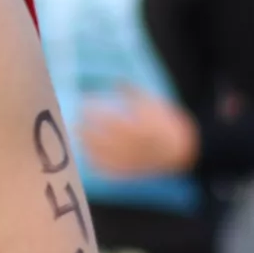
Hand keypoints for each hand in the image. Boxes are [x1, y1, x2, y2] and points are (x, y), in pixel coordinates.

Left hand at [81, 90, 199, 177]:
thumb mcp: (154, 103)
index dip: (94, 113)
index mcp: (141, 127)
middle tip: (72, 123)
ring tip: (76, 138)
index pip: (111, 119)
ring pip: (104, 156)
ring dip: (87, 147)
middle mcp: (135, 146)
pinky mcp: (130, 172)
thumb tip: (115, 80)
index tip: (82, 105)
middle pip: (104, 139)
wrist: (181, 150)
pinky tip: (86, 155)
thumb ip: (134, 93)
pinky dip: (96, 164)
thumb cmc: (165, 122)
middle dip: (86, 131)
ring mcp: (132, 160)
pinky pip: (109, 170)